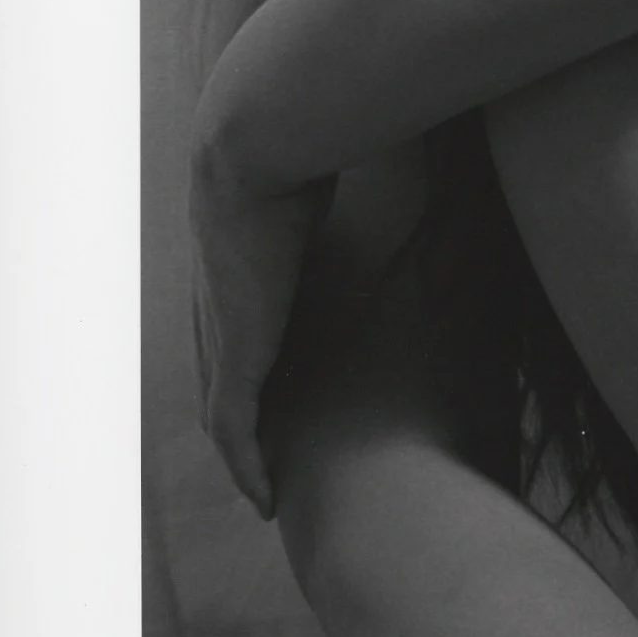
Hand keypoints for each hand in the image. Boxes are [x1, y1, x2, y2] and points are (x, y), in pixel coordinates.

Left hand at [190, 137, 330, 516]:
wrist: (255, 145)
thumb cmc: (298, 139)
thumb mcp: (327, 160)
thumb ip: (360, 165)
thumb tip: (416, 140)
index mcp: (238, 260)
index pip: (236, 323)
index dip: (252, 356)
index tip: (279, 380)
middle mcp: (221, 303)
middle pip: (221, 376)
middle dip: (243, 416)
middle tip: (272, 451)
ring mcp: (222, 332)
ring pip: (224, 412)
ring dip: (244, 451)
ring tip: (271, 485)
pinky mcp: (235, 357)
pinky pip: (234, 431)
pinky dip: (246, 467)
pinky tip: (266, 498)